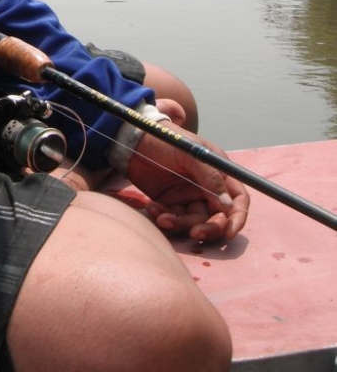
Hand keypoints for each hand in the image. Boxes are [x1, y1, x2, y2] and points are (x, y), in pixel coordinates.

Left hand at [127, 128, 249, 242]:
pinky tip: (151, 207)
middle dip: (209, 228)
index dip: (237, 217)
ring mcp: (188, 196)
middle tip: (194, 232)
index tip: (229, 231)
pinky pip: (173, 218)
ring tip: (162, 218)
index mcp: (218, 172)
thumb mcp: (189, 153)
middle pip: (218, 217)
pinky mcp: (170, 203)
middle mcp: (207, 187)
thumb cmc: (165, 140)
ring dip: (180, 224)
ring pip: (194, 222)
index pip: (237, 199)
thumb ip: (210, 176)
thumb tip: (227, 205)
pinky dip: (164, 217)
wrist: (133, 139)